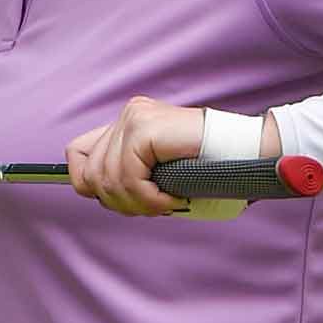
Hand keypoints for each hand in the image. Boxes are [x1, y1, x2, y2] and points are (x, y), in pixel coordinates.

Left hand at [65, 95, 203, 216]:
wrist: (246, 153)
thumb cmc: (208, 168)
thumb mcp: (158, 173)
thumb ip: (127, 175)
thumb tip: (91, 191)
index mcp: (127, 123)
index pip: (76, 153)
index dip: (88, 184)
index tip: (120, 200)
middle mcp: (127, 115)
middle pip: (89, 174)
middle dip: (119, 203)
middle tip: (153, 206)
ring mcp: (134, 118)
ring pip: (107, 180)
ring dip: (139, 204)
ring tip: (166, 203)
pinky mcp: (144, 128)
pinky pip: (128, 177)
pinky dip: (150, 198)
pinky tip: (172, 198)